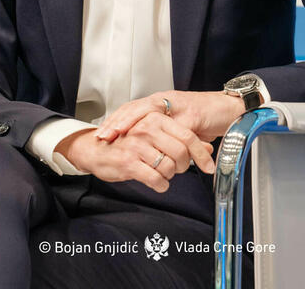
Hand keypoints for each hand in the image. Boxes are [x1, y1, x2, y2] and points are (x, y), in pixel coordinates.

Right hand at [55, 114, 213, 191]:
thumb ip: (181, 140)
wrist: (95, 150)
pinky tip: (157, 184)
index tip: (210, 167)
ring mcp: (137, 145)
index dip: (201, 155)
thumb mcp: (156, 135)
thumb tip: (207, 149)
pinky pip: (155, 179)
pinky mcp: (128, 162)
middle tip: (176, 169)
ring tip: (161, 174)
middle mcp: (146, 128)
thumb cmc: (127, 143)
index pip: (187, 137)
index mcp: (155, 118)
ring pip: (169, 167)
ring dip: (169, 176)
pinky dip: (161, 185)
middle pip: (181, 153)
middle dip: (182, 166)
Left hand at [95, 90, 245, 144]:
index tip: (102, 134)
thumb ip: (163, 134)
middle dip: (119, 122)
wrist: (231, 110)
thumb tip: (145, 151)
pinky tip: (154, 145)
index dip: (117, 120)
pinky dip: (166, 139)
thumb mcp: (179, 126)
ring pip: (151, 112)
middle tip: (105, 135)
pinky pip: (176, 129)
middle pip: (137, 108)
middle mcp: (167, 101)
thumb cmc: (206, 118)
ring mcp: (180, 106)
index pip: (133, 109)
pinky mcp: (194, 115)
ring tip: (120, 135)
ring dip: (134, 124)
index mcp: (162, 103)